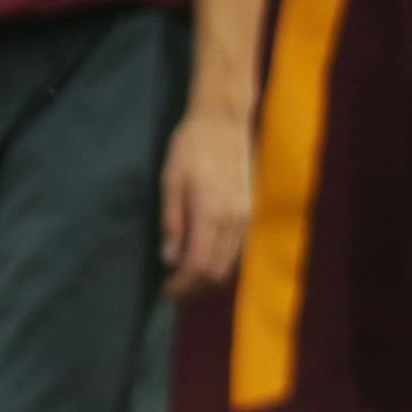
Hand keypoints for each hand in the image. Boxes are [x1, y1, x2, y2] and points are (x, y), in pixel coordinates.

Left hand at [159, 107, 250, 298]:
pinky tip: (200, 255)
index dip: (180, 286)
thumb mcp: (170, 180)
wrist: (223, 120)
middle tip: (170, 289)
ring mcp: (244, 215)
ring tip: (182, 276)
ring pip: (228, 264)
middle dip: (192, 288)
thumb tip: (170, 259)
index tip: (163, 291)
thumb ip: (172, 222)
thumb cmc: (191, 146)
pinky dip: (218, 261)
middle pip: (215, 273)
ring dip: (205, 277)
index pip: (198, 267)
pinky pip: (235, 249)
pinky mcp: (247, 210)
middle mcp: (233, 219)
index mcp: (211, 213)